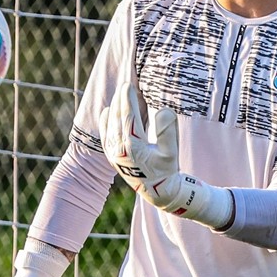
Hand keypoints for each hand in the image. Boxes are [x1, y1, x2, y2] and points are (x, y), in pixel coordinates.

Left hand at [100, 83, 233, 227]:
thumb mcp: (171, 152)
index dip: (127, 100)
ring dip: (114, 108)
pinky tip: (107, 111)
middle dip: (120, 100)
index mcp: (133, 146)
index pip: (128, 117)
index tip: (128, 86)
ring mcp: (113, 153)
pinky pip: (105, 134)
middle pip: (117, 118)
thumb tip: (163, 110)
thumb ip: (168, 131)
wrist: (157, 191)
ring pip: (110, 125)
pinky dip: (105, 121)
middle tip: (125, 86)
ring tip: (119, 95)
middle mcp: (119, 149)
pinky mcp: (111, 156)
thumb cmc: (167, 170)